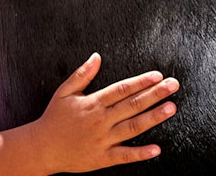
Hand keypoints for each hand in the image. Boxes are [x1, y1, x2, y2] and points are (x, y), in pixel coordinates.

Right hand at [30, 52, 177, 173]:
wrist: (42, 148)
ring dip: (153, 117)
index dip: (141, 81)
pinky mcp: (103, 158)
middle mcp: (100, 120)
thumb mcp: (64, 92)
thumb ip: (82, 74)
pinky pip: (125, 156)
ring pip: (133, 127)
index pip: (122, 89)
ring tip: (171, 108)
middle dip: (155, 94)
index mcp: (93, 102)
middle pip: (133, 104)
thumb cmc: (54, 118)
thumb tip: (96, 57)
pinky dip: (141, 153)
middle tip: (173, 86)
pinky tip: (156, 148)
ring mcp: (103, 140)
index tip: (157, 75)